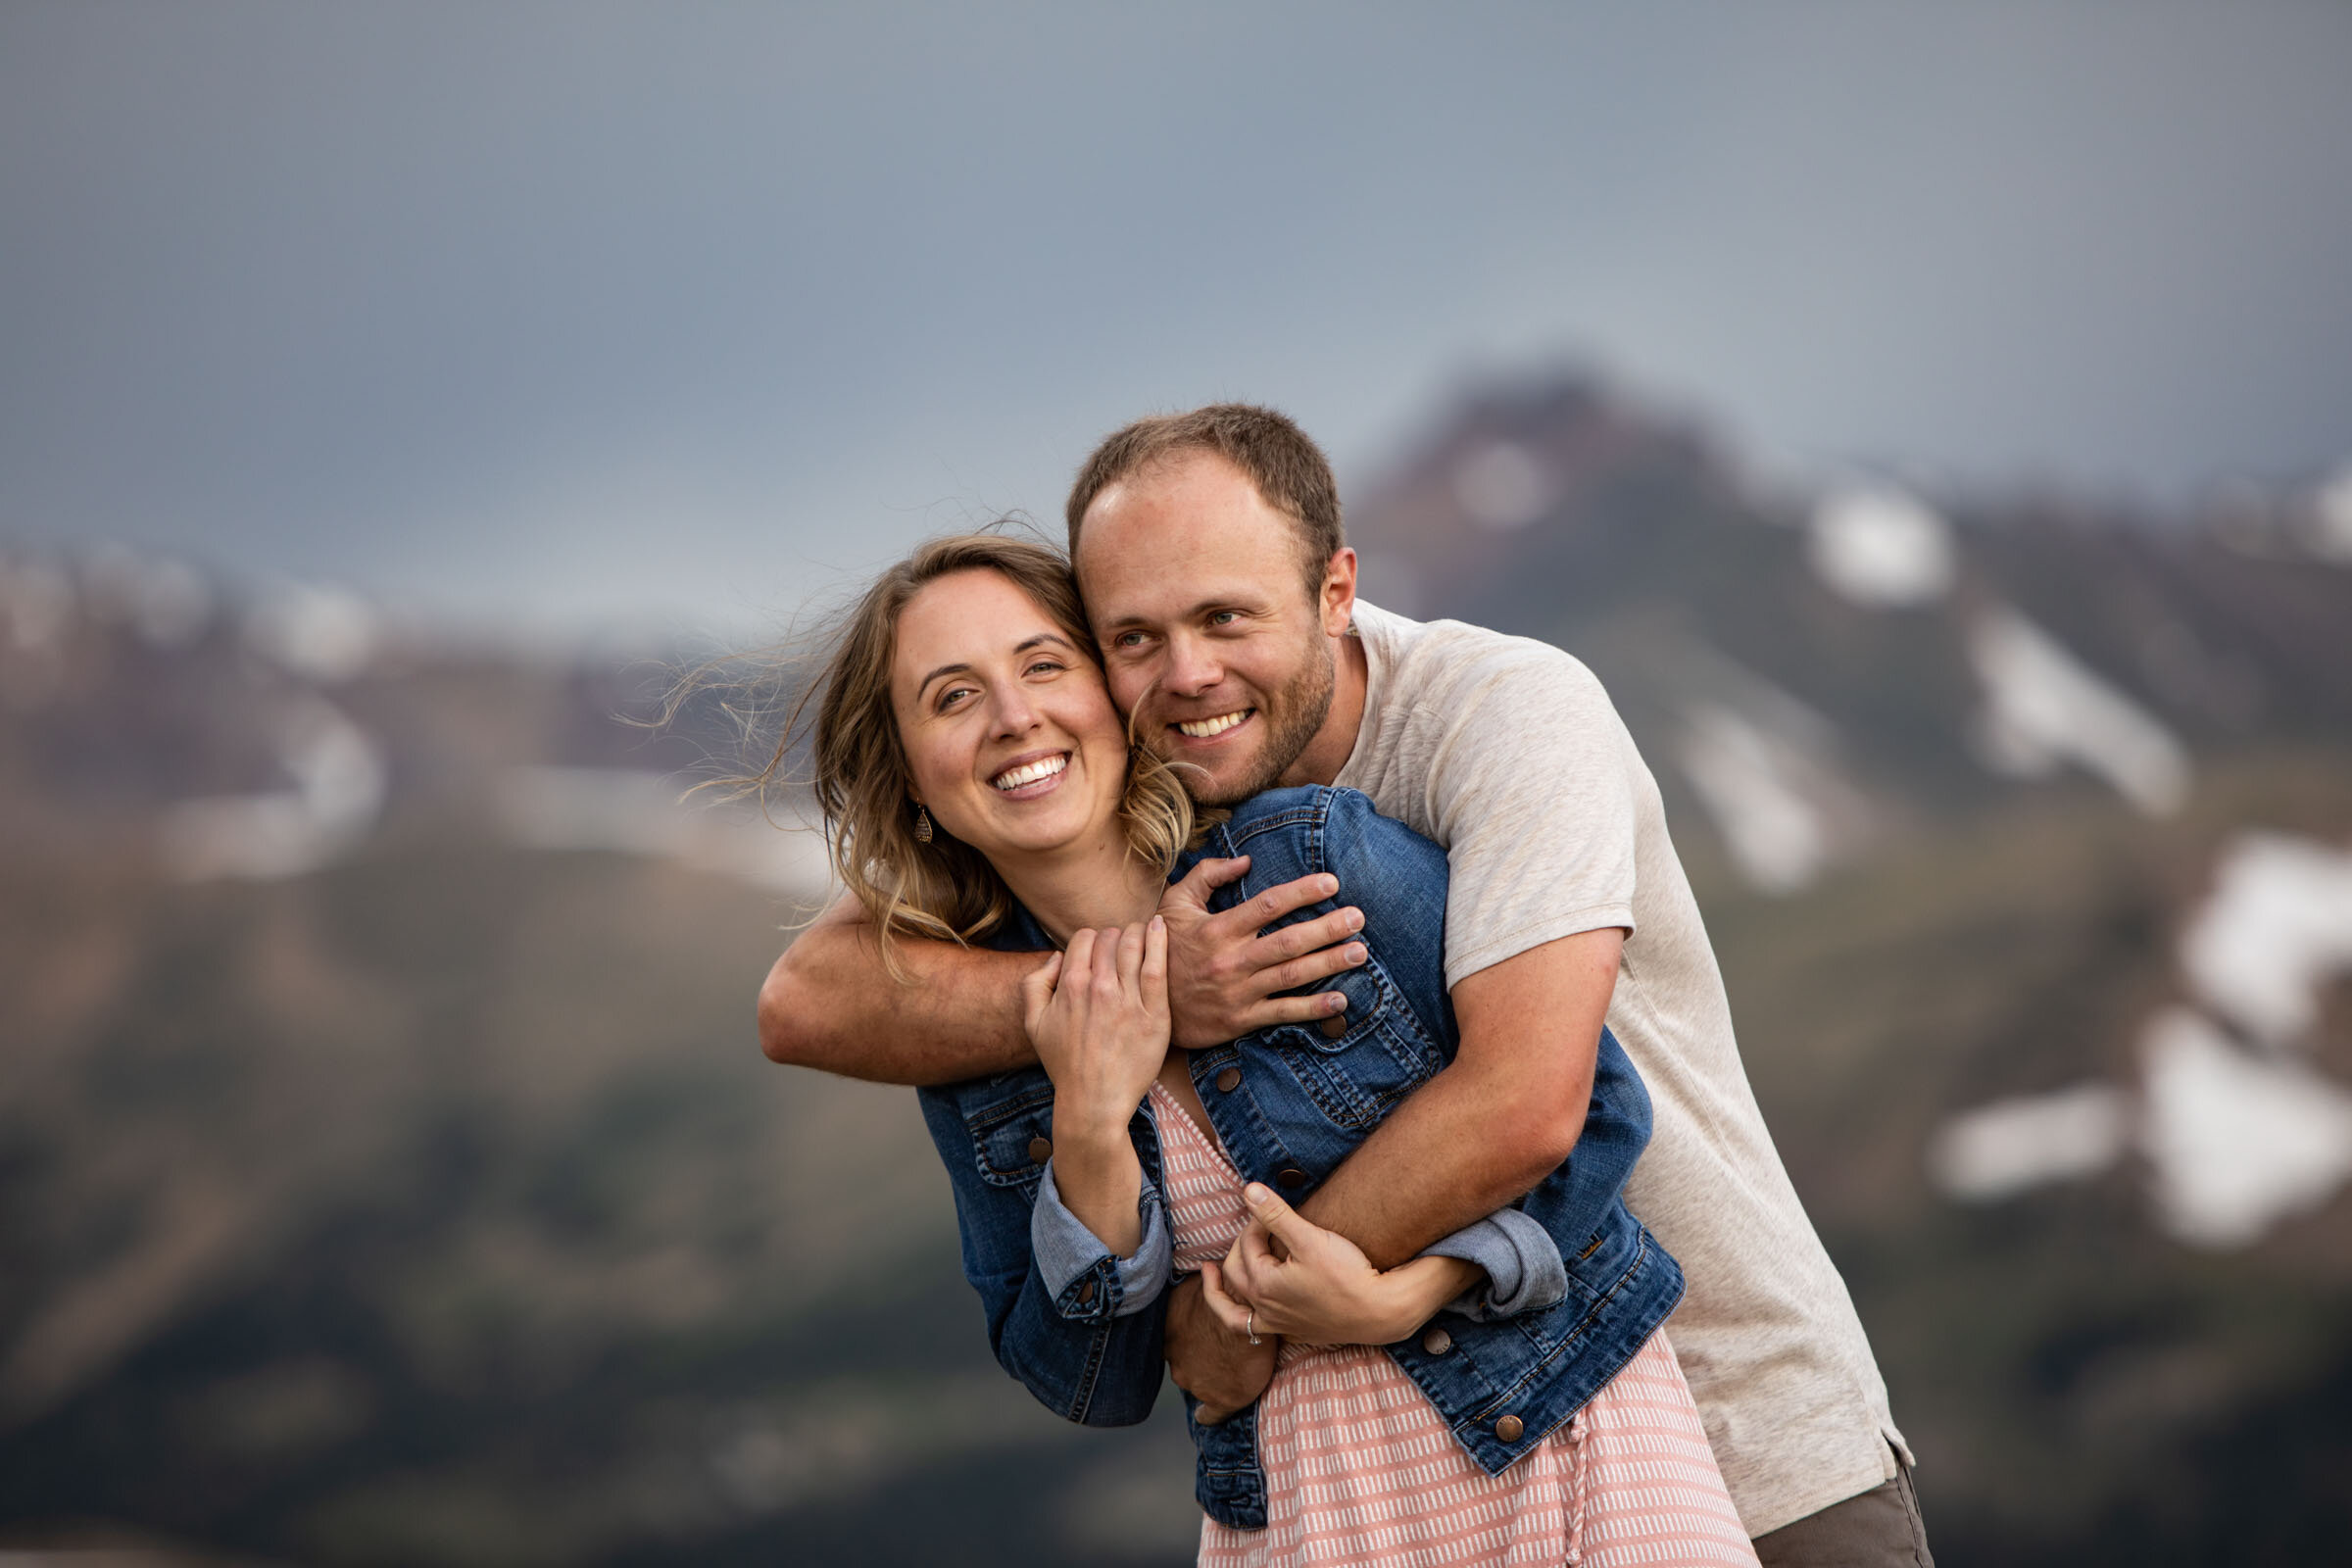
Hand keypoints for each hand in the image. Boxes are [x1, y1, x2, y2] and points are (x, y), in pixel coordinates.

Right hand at [1020, 919, 1169, 1135]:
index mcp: (1070, 985)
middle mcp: (1099, 987)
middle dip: (1115, 936)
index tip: (1101, 951)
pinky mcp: (1154, 1015)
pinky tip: (1162, 927)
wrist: (1094, 1102)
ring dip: (1139, 932)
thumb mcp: (1033, 1024)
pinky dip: (1160, 941)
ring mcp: (1128, 1000)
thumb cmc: (1065, 1064)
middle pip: (1110, 937)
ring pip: (1135, 944)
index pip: (1084, 937)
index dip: (1092, 940)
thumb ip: (1034, 983)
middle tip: (1123, 947)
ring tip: (1145, 934)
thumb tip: (1056, 956)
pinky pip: (1158, 967)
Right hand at [1157, 856, 1369, 1050]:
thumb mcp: (1175, 904)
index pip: (1267, 906)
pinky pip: (1282, 1013)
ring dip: (1328, 964)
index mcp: (1218, 929)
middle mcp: (1231, 960)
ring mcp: (1238, 992)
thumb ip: (1207, 876)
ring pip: (1291, 976)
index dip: (1302, 893)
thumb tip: (1245, 860)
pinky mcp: (1240, 1020)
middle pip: (1288, 942)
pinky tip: (1340, 1001)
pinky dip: (1312, 1008)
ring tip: (1359, 953)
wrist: (1142, 1002)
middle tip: (1359, 917)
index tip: (1332, 883)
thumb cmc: (1163, 948)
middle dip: (1327, 928)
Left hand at [1164, 1272, 1277, 1424]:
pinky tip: (1207, 1414)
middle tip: (1217, 1350)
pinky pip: (1209, 1415)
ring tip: (1226, 1370)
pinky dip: (1208, 1415)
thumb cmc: (1227, 1291)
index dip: (1184, 1338)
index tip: (1196, 1336)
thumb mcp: (1200, 1283)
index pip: (1169, 1340)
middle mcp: (1175, 1357)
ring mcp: (1195, 1381)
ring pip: (1197, 1384)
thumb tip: (1198, 1274)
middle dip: (1196, 1359)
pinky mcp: (1219, 1399)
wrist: (1249, 1315)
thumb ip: (1194, 1289)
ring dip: (1207, 1379)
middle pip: (1182, 1363)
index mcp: (1169, 1330)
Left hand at [1207, 1182, 1478, 1346]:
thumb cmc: (1346, 1274)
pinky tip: (1250, 1309)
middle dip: (1241, 1244)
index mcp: (1263, 1284)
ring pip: (1235, 1309)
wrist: (1379, 1311)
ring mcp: (1278, 1324)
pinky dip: (1244, 1317)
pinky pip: (1256, 1329)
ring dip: (1220, 1289)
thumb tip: (1248, 1190)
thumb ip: (1275, 1214)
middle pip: (1237, 1271)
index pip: (1248, 1243)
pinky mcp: (1293, 1332)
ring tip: (1209, 1273)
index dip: (1258, 1220)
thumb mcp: (1309, 1238)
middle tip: (1255, 1225)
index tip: (1273, 1206)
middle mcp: (1265, 1308)